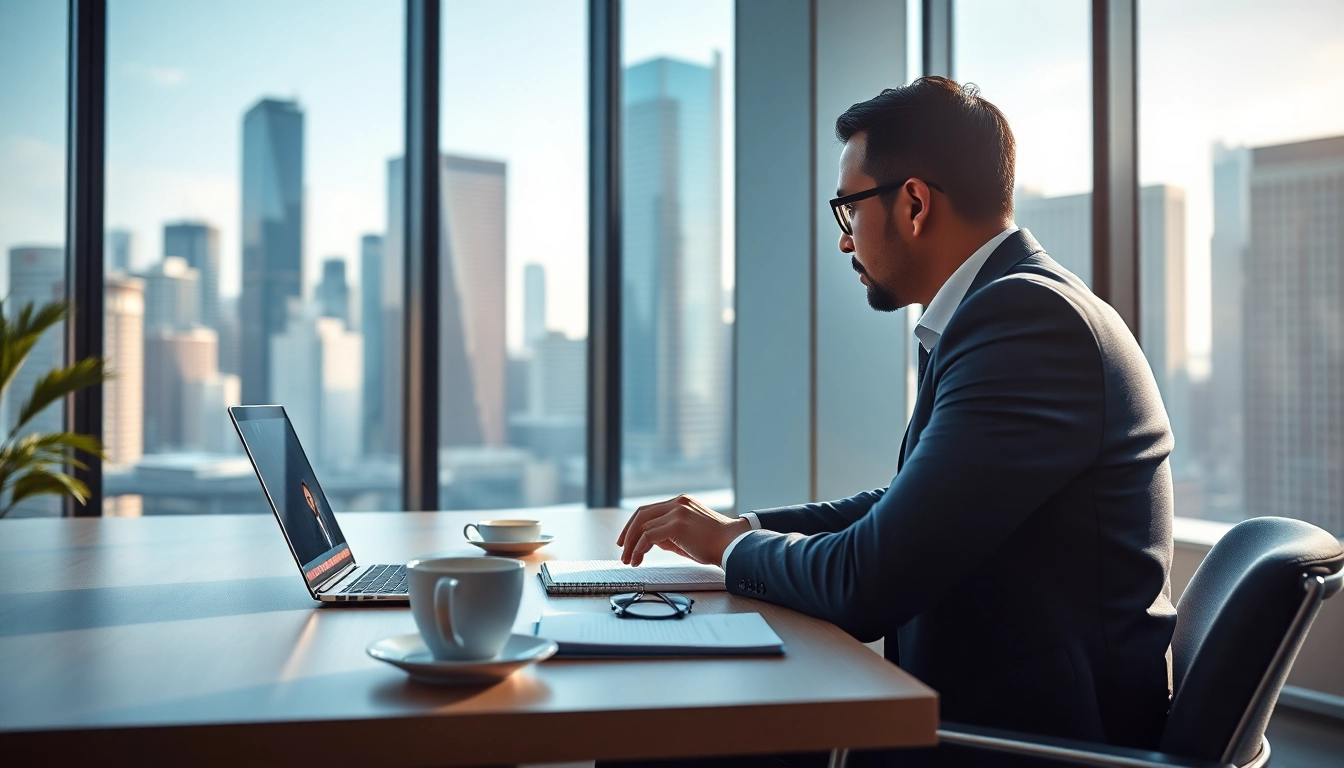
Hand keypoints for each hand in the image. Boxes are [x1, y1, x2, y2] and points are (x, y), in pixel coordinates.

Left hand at [617, 494, 751, 566]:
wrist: (733, 544)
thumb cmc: (715, 543)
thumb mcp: (688, 535)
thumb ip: (669, 534)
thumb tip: (650, 541)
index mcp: (681, 503)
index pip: (649, 510)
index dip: (634, 525)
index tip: (627, 540)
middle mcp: (677, 503)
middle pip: (641, 514)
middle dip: (627, 533)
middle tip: (622, 549)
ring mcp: (677, 512)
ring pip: (642, 525)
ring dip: (632, 545)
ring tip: (629, 560)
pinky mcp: (676, 525)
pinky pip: (648, 536)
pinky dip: (639, 548)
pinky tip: (639, 558)